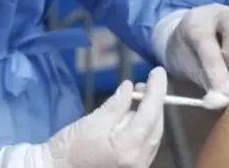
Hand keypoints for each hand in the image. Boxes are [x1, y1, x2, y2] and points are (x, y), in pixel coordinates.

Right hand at [0, 67, 167, 167]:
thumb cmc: (70, 147)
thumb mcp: (93, 121)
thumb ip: (116, 105)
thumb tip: (130, 87)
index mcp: (127, 149)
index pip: (149, 115)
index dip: (156, 91)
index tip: (158, 71)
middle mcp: (138, 161)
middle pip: (155, 126)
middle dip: (154, 102)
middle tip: (145, 82)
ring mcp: (137, 166)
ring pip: (153, 134)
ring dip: (149, 113)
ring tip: (139, 95)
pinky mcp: (132, 166)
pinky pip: (146, 142)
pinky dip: (144, 125)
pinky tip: (134, 114)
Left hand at [163, 0, 228, 107]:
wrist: (183, 36)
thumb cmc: (187, 55)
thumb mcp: (187, 69)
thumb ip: (206, 82)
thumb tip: (224, 99)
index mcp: (196, 25)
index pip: (209, 46)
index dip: (217, 73)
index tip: (223, 95)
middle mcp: (218, 14)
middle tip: (228, 67)